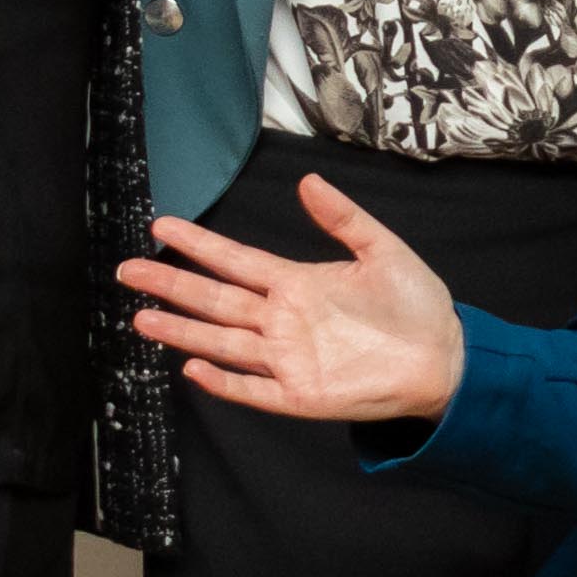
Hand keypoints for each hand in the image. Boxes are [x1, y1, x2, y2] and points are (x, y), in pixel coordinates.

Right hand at [119, 177, 467, 424]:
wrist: (447, 358)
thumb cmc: (417, 306)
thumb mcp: (382, 250)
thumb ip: (344, 218)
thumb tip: (308, 181)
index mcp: (297, 283)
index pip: (236, 261)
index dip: (199, 245)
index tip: (162, 226)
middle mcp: (283, 320)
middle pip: (215, 300)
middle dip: (171, 284)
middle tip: (129, 269)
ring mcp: (288, 358)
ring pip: (223, 342)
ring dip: (183, 331)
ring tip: (142, 318)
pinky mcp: (300, 395)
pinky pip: (253, 389)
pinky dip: (223, 381)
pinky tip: (193, 367)